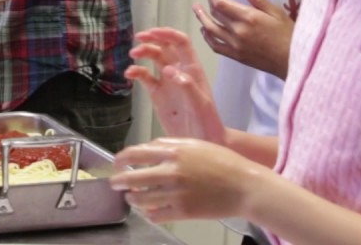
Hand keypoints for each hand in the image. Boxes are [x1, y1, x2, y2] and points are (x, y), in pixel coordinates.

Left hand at [111, 138, 266, 222]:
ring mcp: (176, 193)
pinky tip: (149, 211)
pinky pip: (156, 215)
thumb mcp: (196, 144)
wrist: (245, 186)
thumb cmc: (224, 162)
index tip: (117, 163)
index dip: (121, 159)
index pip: (135, 154)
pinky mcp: (183, 212)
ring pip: (141, 199)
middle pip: (132, 178)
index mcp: (174, 151)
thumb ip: (170, 144)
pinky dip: (149, 213)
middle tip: (115, 184)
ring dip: (132, 199)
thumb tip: (148, 148)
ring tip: (132, 198)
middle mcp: (171, 171)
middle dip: (119, 182)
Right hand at [127, 28, 225, 142]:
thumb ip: (187, 85)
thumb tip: (168, 69)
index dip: (167, 34)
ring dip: (143, 53)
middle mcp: (179, 71)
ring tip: (132, 55)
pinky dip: (136, 72)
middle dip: (152, 39)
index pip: (181, 43)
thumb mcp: (200, 104)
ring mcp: (167, 82)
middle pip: (165, 46)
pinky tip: (130, 74)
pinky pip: (145, 77)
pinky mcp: (157, 94)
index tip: (151, 33)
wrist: (203, 142)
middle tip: (138, 38)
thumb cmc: (207, 123)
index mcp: (192, 69)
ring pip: (154, 59)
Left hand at [194, 0, 293, 79]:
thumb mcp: (276, 11)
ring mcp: (235, 45)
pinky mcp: (236, 56)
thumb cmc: (287, 34)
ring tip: (197, 11)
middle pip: (214, 16)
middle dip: (205, 5)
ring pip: (211, 30)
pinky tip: (205, 31)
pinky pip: (216, 46)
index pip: (221, 3)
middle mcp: (238, 31)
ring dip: (202, 20)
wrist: (292, 61)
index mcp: (248, 18)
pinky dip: (207, 38)